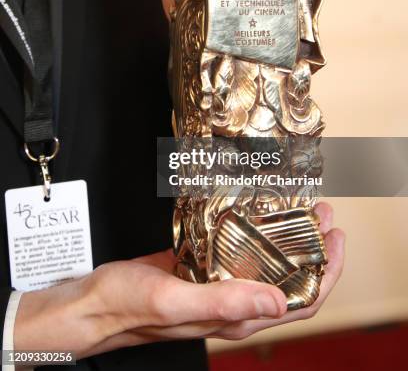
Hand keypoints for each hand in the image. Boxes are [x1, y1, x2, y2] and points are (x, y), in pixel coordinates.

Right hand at [14, 203, 343, 354]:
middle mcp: (233, 304)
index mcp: (234, 317)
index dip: (326, 273)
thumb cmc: (125, 306)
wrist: (93, 301)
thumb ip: (224, 303)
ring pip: (266, 263)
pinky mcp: (201, 268)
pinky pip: (237, 251)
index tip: (336, 239)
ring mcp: (217, 284)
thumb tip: (277, 302)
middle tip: (321, 212)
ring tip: (297, 207)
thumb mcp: (173, 300)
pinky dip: (253, 232)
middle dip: (313, 248)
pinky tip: (253, 212)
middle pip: (289, 279)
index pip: (300, 302)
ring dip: (286, 237)